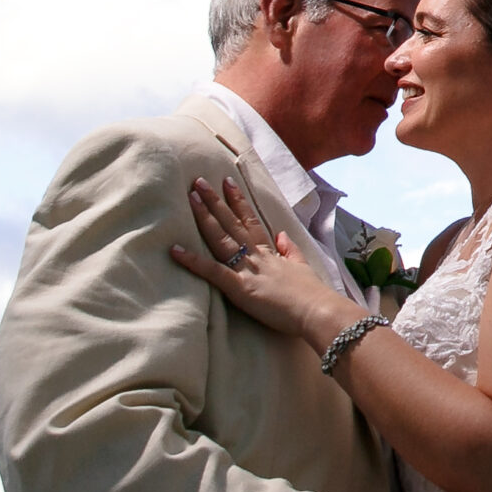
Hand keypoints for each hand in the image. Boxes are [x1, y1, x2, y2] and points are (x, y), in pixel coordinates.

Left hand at [168, 175, 350, 342]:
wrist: (317, 310)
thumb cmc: (311, 294)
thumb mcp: (302, 267)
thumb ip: (290, 250)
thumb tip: (281, 235)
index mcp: (270, 252)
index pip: (251, 221)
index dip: (238, 202)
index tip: (228, 183)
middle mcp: (256, 255)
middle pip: (232, 224)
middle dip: (215, 201)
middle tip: (199, 181)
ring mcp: (247, 269)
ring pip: (222, 238)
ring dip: (205, 218)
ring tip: (191, 198)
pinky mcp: (239, 287)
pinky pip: (212, 272)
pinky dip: (193, 261)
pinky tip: (175, 250)